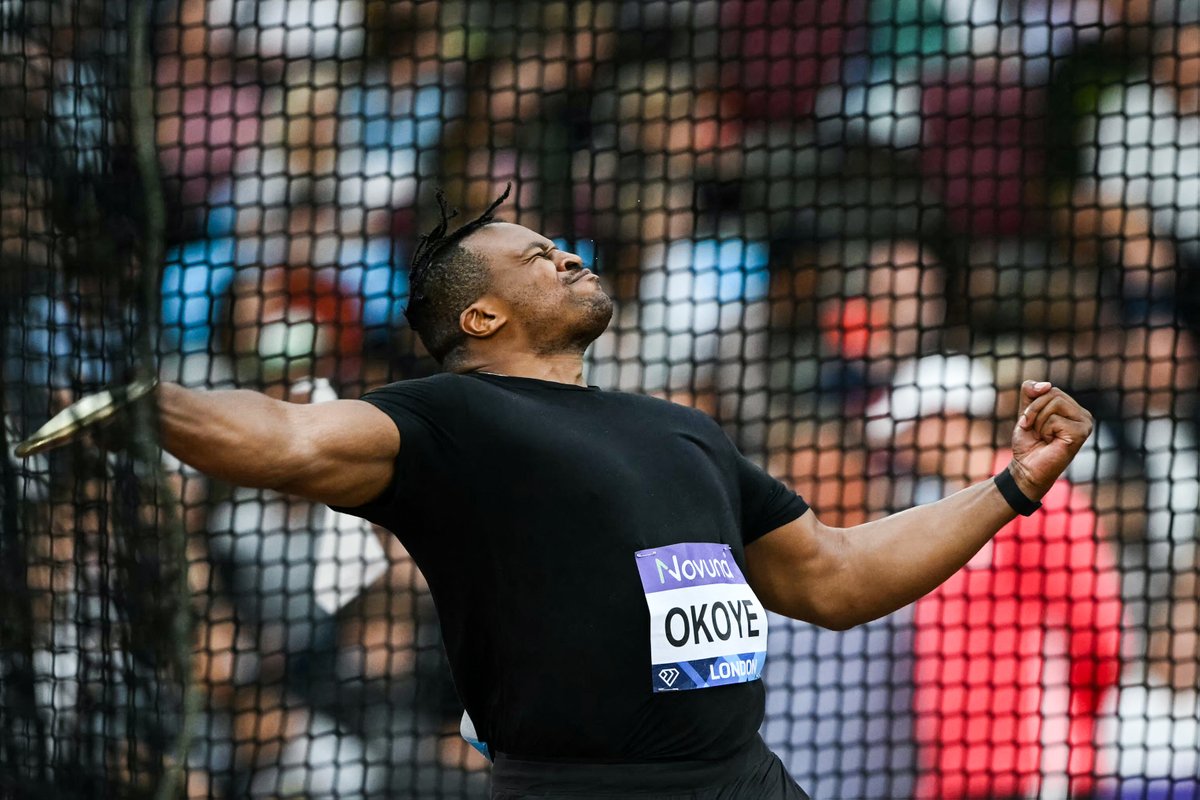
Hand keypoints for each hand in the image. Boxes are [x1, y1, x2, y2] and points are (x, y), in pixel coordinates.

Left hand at [1009, 380, 1093, 498]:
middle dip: (1034, 412)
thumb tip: (1047, 385)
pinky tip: (1050, 442)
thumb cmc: (1028, 442)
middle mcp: (1083, 414)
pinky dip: (1045, 431)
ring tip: (1044, 437)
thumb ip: (1031, 392)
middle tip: (1035, 431)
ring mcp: (1085, 423)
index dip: (1032, 405)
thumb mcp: (1026, 411)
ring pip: (1053, 404)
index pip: (1049, 389)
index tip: (1029, 422)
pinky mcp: (1081, 433)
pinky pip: (1054, 419)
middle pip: (1051, 394)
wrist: (1026, 467)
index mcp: (1073, 408)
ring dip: (1038, 422)